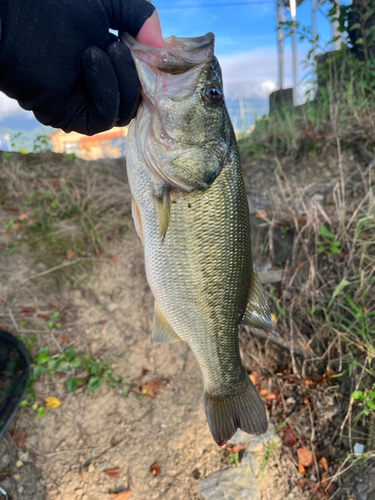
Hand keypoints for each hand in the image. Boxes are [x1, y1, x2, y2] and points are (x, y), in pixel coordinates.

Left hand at [0, 0, 163, 134]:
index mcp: (109, 63)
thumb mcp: (109, 3)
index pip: (142, 80)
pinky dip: (106, 91)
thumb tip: (163, 47)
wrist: (14, 17)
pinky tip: (91, 59)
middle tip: (125, 47)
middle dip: (138, 75)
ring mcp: (85, 103)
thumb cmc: (54, 6)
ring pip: (125, 112)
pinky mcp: (71, 116)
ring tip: (102, 47)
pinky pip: (104, 117)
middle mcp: (99, 87)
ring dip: (122, 80)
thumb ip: (140, 17)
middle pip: (138, 100)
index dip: (153, 70)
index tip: (156, 52)